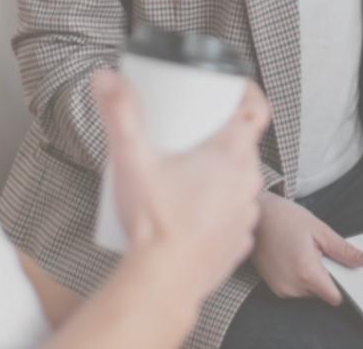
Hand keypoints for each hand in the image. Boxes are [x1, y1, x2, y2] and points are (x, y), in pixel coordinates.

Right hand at [93, 72, 268, 299]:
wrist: (162, 284)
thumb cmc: (154, 223)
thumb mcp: (131, 159)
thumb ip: (119, 114)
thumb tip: (106, 77)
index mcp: (231, 155)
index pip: (256, 109)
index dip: (247, 93)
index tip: (229, 88)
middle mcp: (246, 183)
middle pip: (243, 145)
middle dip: (219, 133)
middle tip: (191, 130)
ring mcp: (245, 215)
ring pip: (239, 181)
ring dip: (219, 174)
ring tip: (188, 172)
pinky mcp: (238, 242)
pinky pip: (233, 215)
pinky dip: (217, 208)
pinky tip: (195, 209)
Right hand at [250, 192, 362, 305]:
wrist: (257, 215)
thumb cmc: (285, 217)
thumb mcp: (320, 230)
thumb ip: (345, 250)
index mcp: (306, 272)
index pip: (335, 297)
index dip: (345, 287)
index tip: (346, 273)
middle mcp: (292, 287)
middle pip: (323, 294)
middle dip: (327, 276)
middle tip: (320, 252)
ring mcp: (281, 290)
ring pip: (310, 292)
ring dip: (313, 277)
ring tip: (303, 252)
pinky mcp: (274, 288)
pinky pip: (297, 289)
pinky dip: (300, 277)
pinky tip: (294, 258)